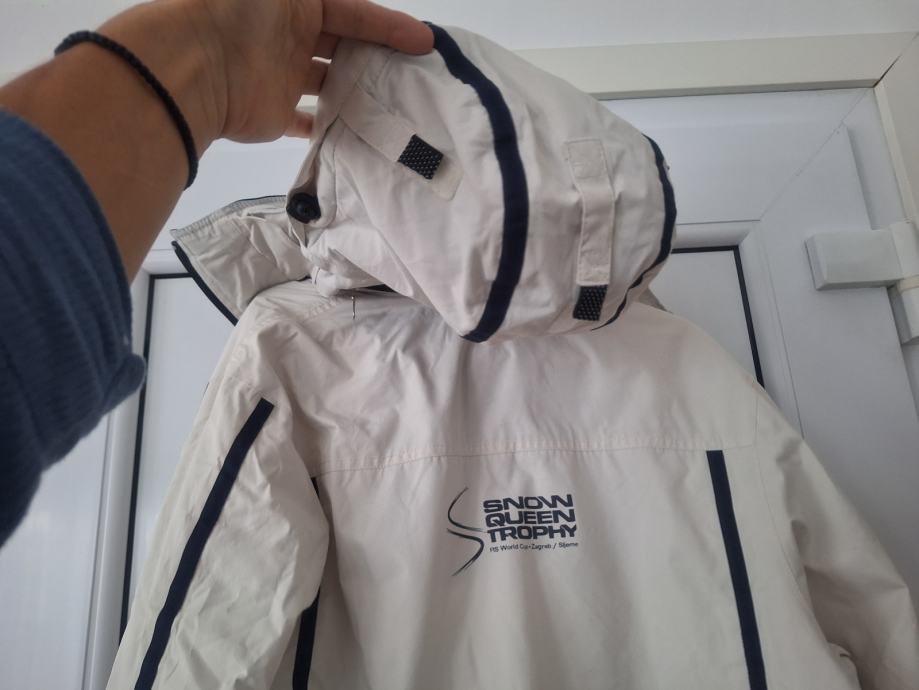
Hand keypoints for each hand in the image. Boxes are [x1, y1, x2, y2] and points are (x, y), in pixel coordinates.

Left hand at [186, 0, 432, 141]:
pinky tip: (360, 129)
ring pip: (332, 81)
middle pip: (346, 45)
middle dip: (379, 57)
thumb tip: (346, 4)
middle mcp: (292, 35)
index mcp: (298, 2)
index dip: (390, 26)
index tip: (425, 43)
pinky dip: (329, 124)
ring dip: (360, 89)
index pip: (354, 12)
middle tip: (416, 75)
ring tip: (397, 103)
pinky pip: (307, 120)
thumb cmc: (242, 12)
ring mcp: (284, 75)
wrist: (197, 66)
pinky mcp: (275, 113)